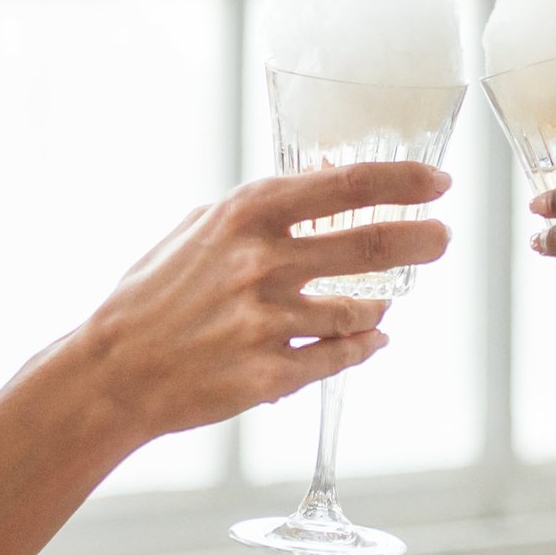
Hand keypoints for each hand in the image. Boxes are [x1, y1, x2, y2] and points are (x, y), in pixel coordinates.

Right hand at [79, 163, 452, 442]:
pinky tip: (371, 338)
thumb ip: (261, 209)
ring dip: (380, 304)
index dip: (402, 181)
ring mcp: (266, 323)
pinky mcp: (268, 376)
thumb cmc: (154, 294)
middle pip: (370, 246)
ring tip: (385, 299)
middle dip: (420, 240)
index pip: (344, 186)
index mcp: (243, 216)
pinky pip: (338, 358)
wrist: (113, 371)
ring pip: (359, 311)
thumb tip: (325, 179)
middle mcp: (260, 264)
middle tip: (442, 238)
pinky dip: (362, 346)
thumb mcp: (199, 229)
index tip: (439, 182)